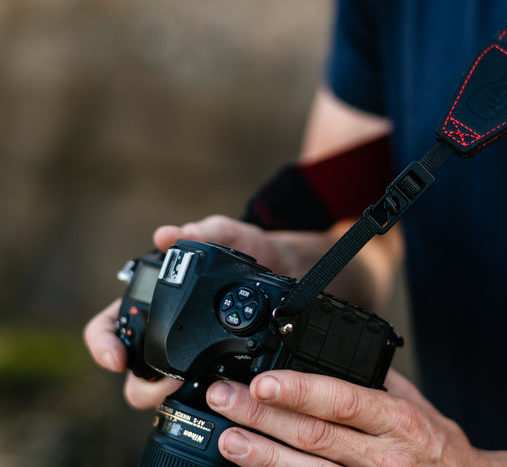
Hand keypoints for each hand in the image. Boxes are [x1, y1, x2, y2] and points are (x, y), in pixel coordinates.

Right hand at [83, 215, 329, 409]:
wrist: (283, 265)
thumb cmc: (245, 245)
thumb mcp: (225, 233)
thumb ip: (200, 232)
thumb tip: (166, 235)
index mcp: (150, 298)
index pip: (107, 327)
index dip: (102, 345)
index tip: (116, 360)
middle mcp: (161, 328)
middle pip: (131, 370)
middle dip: (140, 384)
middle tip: (167, 382)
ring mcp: (187, 350)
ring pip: (158, 387)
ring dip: (165, 394)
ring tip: (190, 385)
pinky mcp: (214, 364)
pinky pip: (197, 388)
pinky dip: (199, 393)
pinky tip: (216, 386)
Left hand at [206, 368, 485, 466]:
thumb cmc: (438, 445)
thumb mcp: (414, 402)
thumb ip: (374, 378)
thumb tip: (334, 352)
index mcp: (395, 419)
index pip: (340, 400)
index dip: (299, 391)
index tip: (262, 381)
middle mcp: (381, 455)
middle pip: (312, 435)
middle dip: (261, 416)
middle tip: (224, 398)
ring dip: (261, 455)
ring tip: (226, 438)